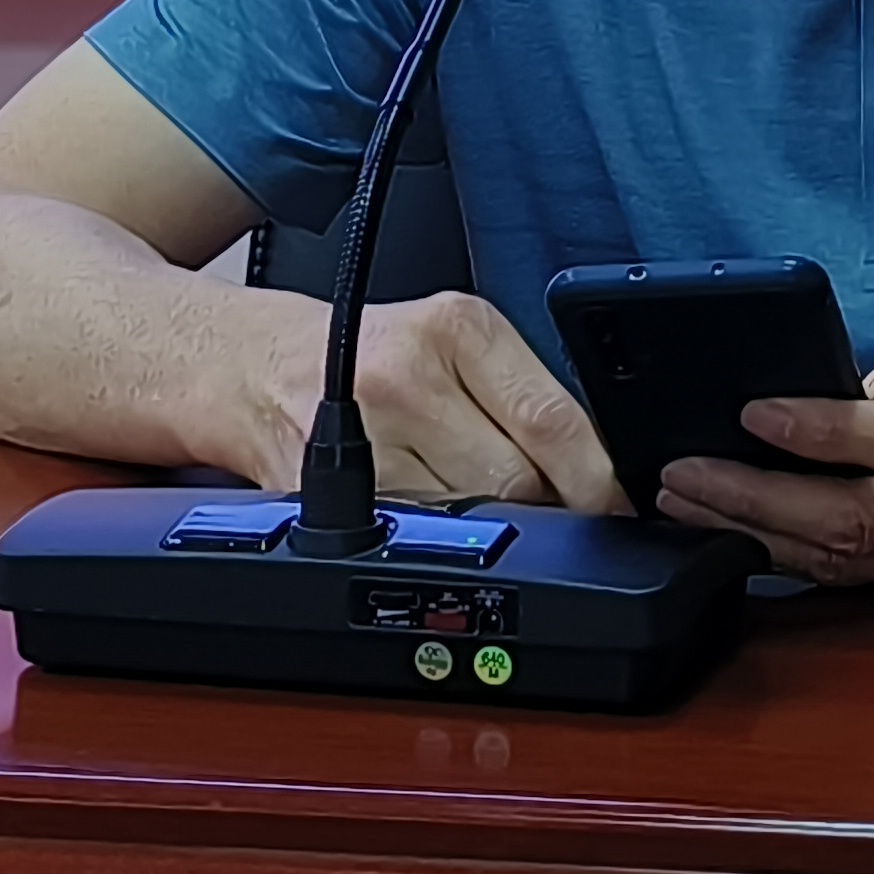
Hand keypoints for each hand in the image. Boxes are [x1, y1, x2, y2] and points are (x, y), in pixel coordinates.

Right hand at [258, 288, 626, 515]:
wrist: (253, 366)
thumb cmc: (369, 353)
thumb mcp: (455, 341)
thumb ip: (525, 395)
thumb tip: (600, 471)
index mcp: (456, 328)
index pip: (552, 420)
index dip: (596, 479)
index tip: (619, 506)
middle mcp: (408, 377)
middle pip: (515, 482)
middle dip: (540, 505)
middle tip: (537, 501)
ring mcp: (363, 437)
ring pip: (468, 522)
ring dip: (485, 530)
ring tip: (465, 497)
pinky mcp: (325, 491)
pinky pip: (409, 539)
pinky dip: (428, 544)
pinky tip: (421, 515)